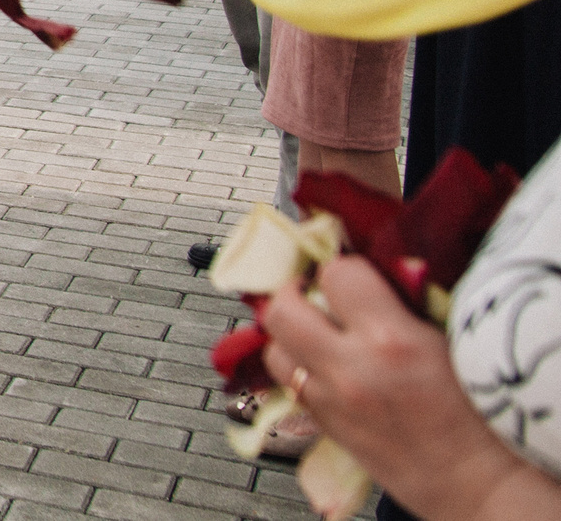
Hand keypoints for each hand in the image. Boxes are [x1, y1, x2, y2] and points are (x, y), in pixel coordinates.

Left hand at [261, 257, 552, 516]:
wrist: (479, 484)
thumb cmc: (480, 419)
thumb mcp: (449, 346)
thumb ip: (405, 308)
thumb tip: (378, 277)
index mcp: (390, 341)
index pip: (337, 275)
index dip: (342, 269)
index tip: (352, 275)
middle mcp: (350, 368)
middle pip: (281, 311)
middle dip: (293, 293)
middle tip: (311, 292)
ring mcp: (331, 400)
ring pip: (273, 350)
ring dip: (288, 336)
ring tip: (312, 331)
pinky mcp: (325, 427)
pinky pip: (288, 386)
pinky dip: (296, 370)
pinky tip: (319, 367)